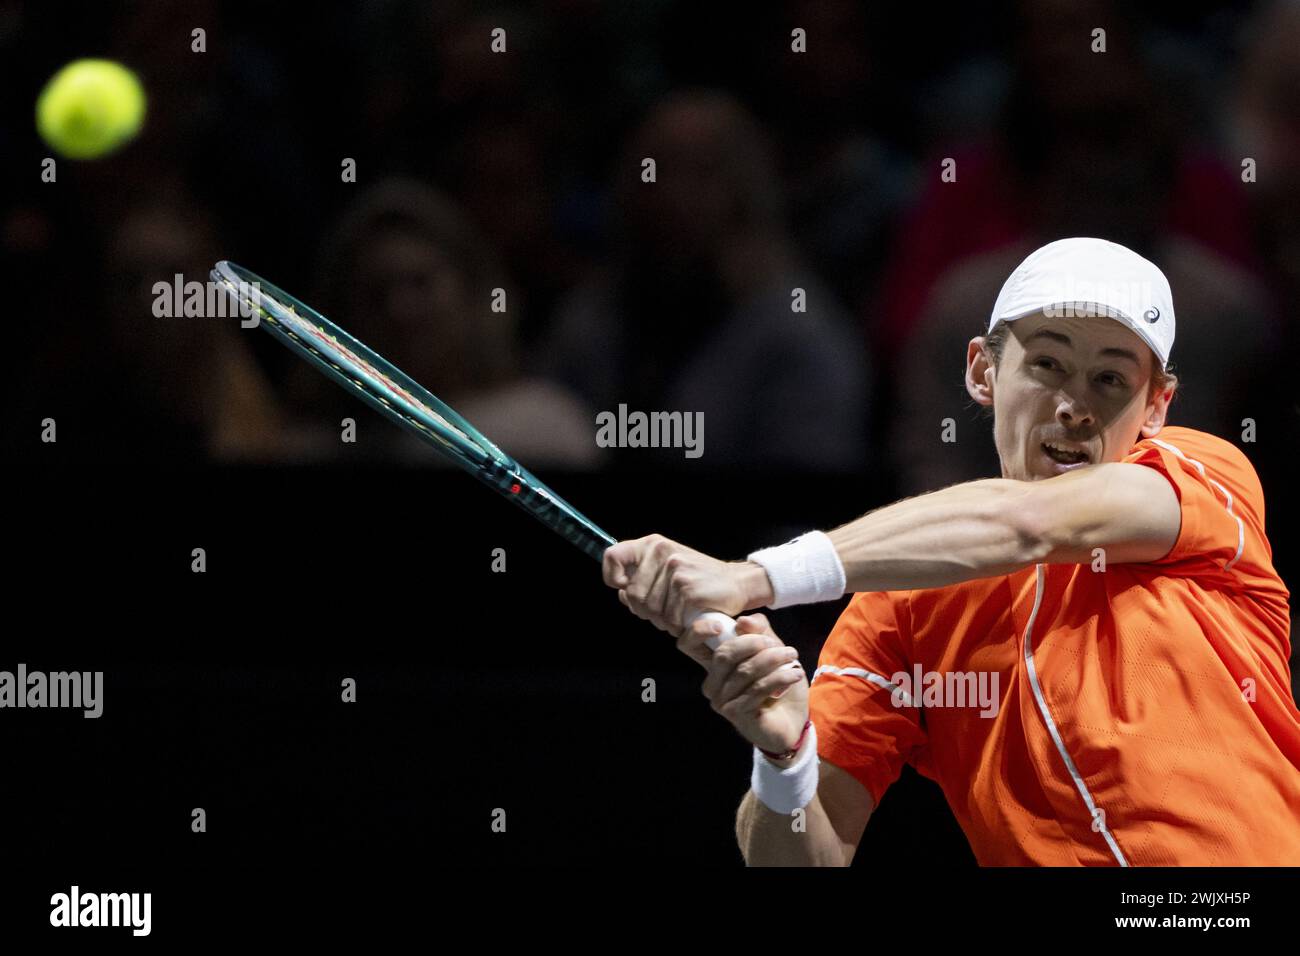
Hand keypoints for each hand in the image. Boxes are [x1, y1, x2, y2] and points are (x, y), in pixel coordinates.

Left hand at [602, 533, 773, 636]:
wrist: (738, 583)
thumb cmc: (700, 580)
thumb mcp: (669, 570)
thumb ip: (643, 580)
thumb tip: (620, 592)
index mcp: (653, 544)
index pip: (612, 557)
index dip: (613, 578)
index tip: (626, 588)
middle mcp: (661, 552)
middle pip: (632, 595)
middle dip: (645, 611)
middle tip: (664, 612)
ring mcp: (675, 570)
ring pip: (650, 610)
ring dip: (663, 621)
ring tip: (677, 616)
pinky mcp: (687, 588)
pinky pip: (669, 618)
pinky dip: (677, 625)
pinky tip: (687, 619)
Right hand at [684, 613, 808, 754]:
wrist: (792, 723)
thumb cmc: (779, 686)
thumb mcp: (771, 651)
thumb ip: (759, 632)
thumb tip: (743, 620)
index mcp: (715, 665)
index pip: (689, 645)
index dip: (697, 631)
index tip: (720, 625)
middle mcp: (712, 683)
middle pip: (723, 654)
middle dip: (752, 643)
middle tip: (775, 643)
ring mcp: (722, 700)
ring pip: (744, 671)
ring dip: (772, 659)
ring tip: (792, 655)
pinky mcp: (736, 713)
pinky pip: (757, 688)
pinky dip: (779, 677)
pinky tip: (795, 674)